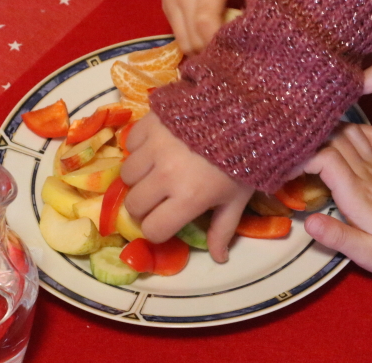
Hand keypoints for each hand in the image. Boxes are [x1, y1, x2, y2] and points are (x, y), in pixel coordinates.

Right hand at [120, 112, 254, 262]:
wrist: (244, 112)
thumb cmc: (245, 159)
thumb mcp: (237, 198)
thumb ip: (223, 229)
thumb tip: (218, 259)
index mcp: (188, 198)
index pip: (153, 229)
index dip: (158, 229)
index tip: (167, 221)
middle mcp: (166, 175)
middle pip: (134, 205)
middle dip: (145, 207)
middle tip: (160, 198)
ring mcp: (155, 147)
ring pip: (126, 174)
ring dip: (139, 177)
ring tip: (157, 170)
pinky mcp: (150, 123)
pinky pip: (130, 143)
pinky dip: (139, 148)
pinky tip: (158, 147)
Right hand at [158, 0, 265, 54]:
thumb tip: (264, 27)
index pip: (206, 25)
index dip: (220, 45)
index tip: (239, 51)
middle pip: (193, 40)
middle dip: (213, 53)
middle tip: (234, 52)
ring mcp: (171, 0)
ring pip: (183, 41)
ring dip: (202, 49)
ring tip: (222, 46)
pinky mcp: (165, 5)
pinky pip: (177, 33)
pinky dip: (192, 40)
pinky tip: (209, 35)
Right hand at [303, 123, 371, 279]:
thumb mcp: (368, 255)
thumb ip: (338, 237)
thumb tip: (307, 221)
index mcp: (356, 193)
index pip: (324, 158)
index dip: (301, 158)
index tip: (285, 168)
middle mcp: (367, 173)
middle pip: (334, 139)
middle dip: (309, 141)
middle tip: (291, 151)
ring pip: (351, 132)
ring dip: (329, 132)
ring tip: (311, 143)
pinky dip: (356, 128)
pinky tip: (344, 136)